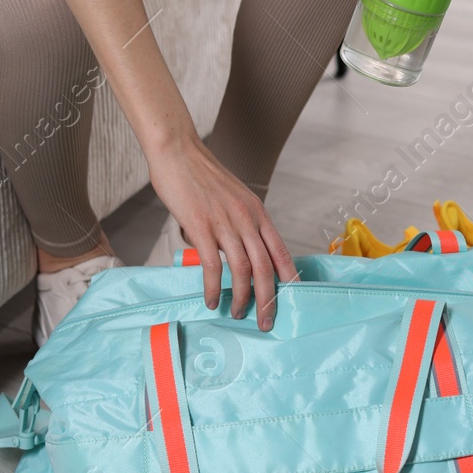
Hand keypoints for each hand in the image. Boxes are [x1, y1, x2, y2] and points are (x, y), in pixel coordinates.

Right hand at [144, 134, 297, 330]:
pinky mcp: (201, 227)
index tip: (293, 298)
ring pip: (243, 270)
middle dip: (269, 299)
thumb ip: (239, 223)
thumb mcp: (233, 198)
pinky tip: (211, 300)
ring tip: (238, 313)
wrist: (178, 151)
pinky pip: (213, 266)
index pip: (281, 251)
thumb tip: (232, 251)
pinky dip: (214, 288)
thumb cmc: (201, 176)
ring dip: (242, 298)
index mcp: (258, 212)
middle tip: (266, 321)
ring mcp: (225, 223)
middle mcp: (247, 219)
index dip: (289, 277)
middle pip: (266, 268)